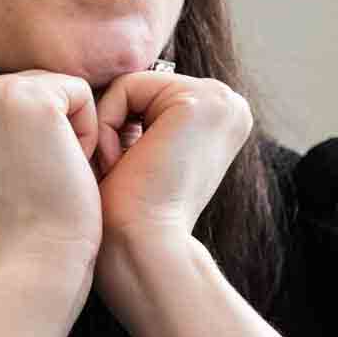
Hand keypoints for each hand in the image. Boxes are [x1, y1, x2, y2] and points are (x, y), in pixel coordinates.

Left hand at [89, 69, 252, 266]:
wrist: (143, 250)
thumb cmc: (130, 217)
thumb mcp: (143, 154)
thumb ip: (142, 116)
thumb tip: (109, 87)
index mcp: (221, 119)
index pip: (148, 94)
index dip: (119, 130)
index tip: (125, 174)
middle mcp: (230, 105)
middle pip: (140, 86)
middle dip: (115, 126)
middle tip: (120, 173)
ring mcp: (222, 100)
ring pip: (131, 86)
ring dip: (109, 128)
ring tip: (121, 169)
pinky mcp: (200, 101)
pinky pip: (126, 86)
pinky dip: (107, 124)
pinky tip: (121, 163)